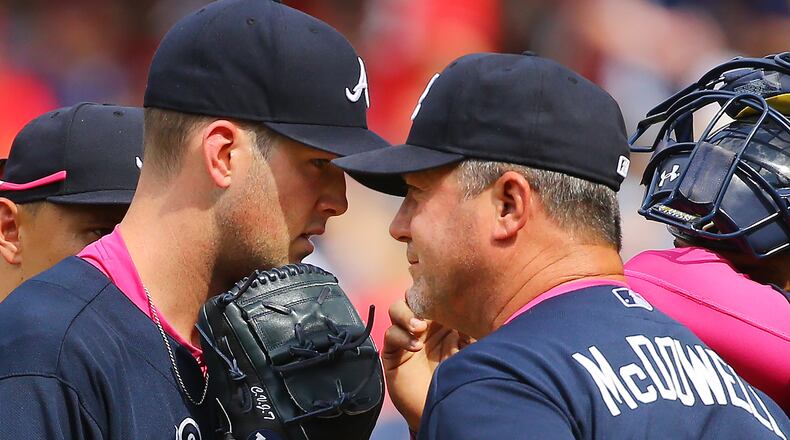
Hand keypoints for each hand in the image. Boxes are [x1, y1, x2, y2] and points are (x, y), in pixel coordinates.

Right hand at [381, 299, 472, 430]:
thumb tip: (472, 306)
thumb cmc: (462, 378)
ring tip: (419, 328)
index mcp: (442, 319)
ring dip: (406, 315)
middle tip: (430, 309)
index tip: (445, 292)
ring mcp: (407, 337)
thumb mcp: (472, 349)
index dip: (435, 289)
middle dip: (418, 298)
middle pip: (412, 296)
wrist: (447, 409)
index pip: (433, 295)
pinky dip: (401, 336)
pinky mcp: (393, 353)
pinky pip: (391, 334)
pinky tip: (415, 347)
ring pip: (397, 309)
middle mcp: (423, 325)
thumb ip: (471, 328)